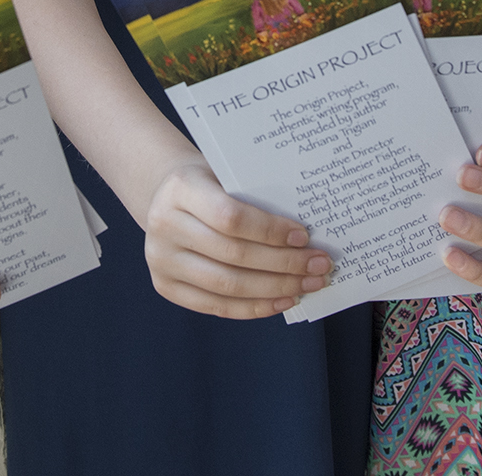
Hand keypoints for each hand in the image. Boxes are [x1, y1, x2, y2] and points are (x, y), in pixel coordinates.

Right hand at [142, 159, 328, 317]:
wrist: (165, 196)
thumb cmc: (208, 184)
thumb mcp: (225, 175)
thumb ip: (256, 197)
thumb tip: (306, 234)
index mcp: (181, 189)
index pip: (231, 217)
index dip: (271, 231)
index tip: (304, 237)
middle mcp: (165, 225)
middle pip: (234, 255)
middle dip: (284, 264)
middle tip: (320, 266)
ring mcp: (161, 259)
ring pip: (227, 285)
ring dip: (275, 289)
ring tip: (307, 285)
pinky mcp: (165, 286)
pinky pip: (216, 306)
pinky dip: (254, 307)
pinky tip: (282, 300)